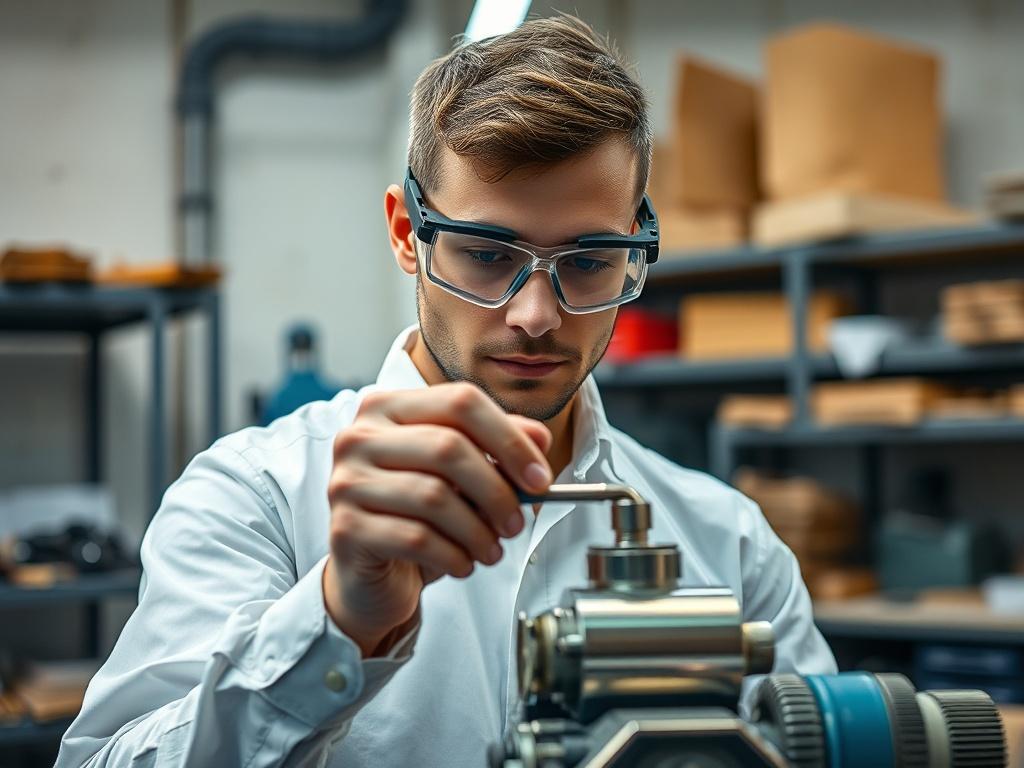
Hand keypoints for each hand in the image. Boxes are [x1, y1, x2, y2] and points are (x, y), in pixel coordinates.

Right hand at [323, 382, 551, 656]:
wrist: (368, 573)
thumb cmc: (414, 516)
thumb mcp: (460, 476)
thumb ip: (496, 448)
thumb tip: (538, 439)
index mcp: (389, 407)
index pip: (460, 402)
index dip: (509, 439)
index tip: (539, 476)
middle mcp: (360, 437)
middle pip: (448, 447)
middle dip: (497, 490)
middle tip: (517, 522)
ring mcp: (346, 481)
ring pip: (433, 496)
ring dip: (477, 530)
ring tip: (490, 549)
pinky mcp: (345, 529)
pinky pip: (415, 538)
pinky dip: (453, 555)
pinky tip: (462, 563)